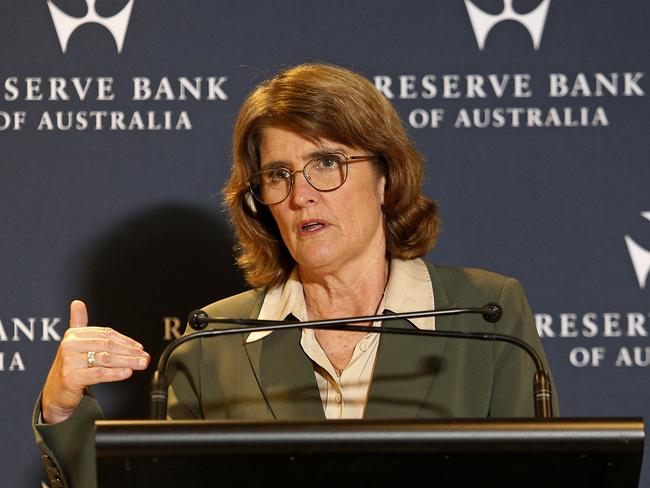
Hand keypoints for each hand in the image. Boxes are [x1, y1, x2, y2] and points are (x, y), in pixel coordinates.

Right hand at [41, 300, 150, 423]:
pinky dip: (115, 373)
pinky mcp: (70, 377)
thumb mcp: (75, 343)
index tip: (140, 347)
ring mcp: (69, 361)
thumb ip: (79, 323)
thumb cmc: (71, 365)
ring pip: (105, 359)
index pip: (106, 334)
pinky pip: (98, 373)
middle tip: (145, 357)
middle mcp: (70, 345)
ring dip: (127, 362)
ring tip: (140, 364)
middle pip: (107, 345)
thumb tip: (77, 303)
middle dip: (130, 351)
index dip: (126, 340)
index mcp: (73, 334)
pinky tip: (127, 372)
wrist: (56, 391)